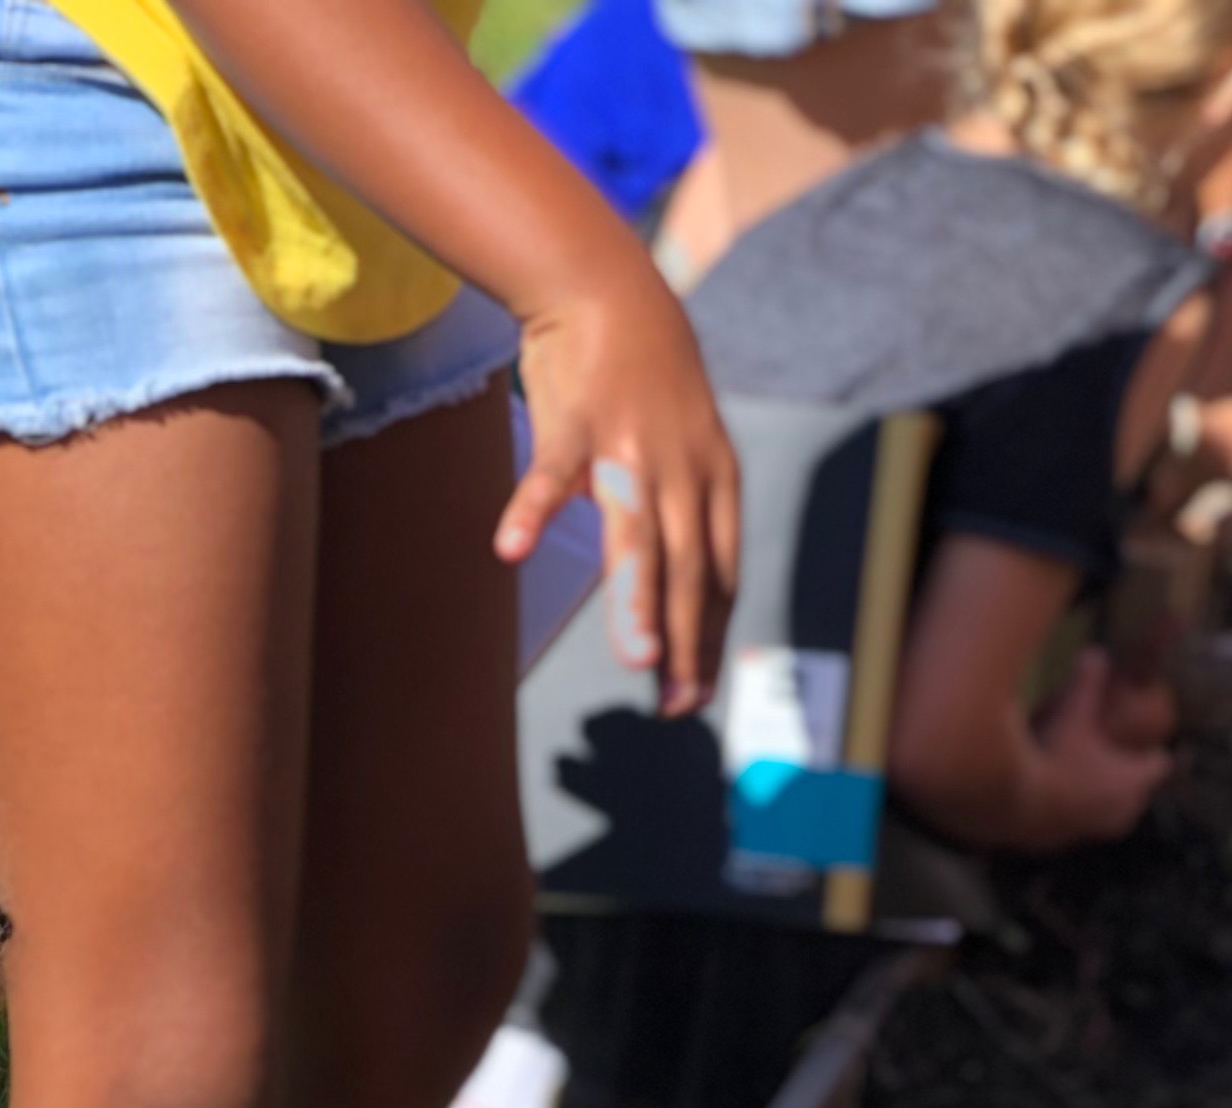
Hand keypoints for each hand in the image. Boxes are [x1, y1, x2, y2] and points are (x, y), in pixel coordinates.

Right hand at [502, 260, 739, 714]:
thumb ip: (682, 504)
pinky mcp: (576, 421)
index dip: (708, 634)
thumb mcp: (685, 437)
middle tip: (675, 702)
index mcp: (713, 475)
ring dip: (636, 599)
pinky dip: (532, 508)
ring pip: (637, 532)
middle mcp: (682, 465)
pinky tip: (510, 550)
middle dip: (683, 639)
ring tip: (635, 659)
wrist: (602, 281)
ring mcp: (630, 444)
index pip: (721, 570)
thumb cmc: (640, 369)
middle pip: (688, 565)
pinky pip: (551, 474)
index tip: (693, 692)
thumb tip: (672, 578)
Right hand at [1034, 648, 1174, 842]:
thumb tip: (1096, 652)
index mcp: (1134, 781)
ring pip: (1108, 814)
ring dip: (1101, 800)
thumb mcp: (1073, 711)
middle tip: (1111, 759)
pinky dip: (1072, 814)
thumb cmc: (1052, 757)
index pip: (1160, 765)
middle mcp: (1120, 813)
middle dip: (1128, 779)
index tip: (1147, 745)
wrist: (1008, 803)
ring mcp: (1090, 833)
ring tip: (1082, 779)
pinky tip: (1052, 796)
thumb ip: (1089, 680)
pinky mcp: (1061, 845)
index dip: (1153, 752)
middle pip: (1137, 794)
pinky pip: (1078, 826)